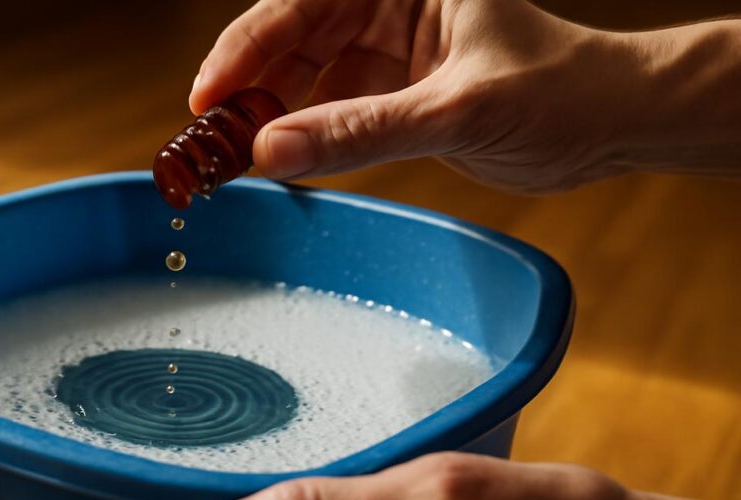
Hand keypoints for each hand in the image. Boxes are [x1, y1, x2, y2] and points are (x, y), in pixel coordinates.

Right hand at [189, 0, 740, 190]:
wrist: (611, 126)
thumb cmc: (560, 90)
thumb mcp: (457, 108)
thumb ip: (363, 130)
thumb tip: (271, 151)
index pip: (302, 2)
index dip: (246, 46)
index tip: (208, 96)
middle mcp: (389, 7)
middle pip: (291, 39)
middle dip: (249, 87)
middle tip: (211, 139)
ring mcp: (389, 54)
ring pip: (306, 79)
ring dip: (271, 118)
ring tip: (235, 157)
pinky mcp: (395, 96)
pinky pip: (332, 115)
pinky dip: (305, 140)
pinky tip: (280, 163)